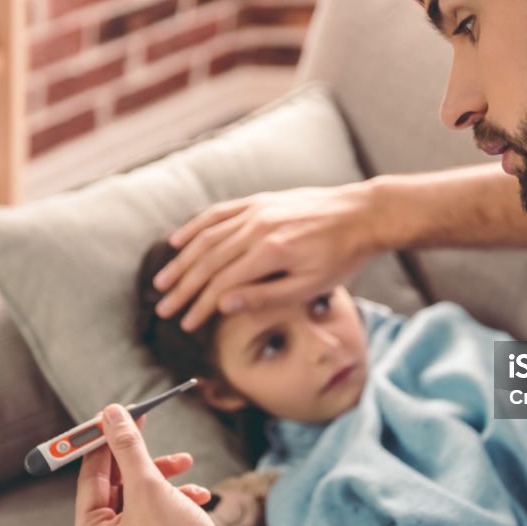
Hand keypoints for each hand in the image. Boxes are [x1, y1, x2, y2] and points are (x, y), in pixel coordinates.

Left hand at [72, 405, 248, 525]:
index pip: (90, 480)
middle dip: (141, 459)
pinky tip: (199, 494)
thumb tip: (112, 415)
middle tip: (146, 423)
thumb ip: (127, 448)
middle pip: (116, 486)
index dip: (102, 444)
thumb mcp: (149, 487)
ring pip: (141, 496)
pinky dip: (176, 497)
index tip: (115, 415)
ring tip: (187, 463)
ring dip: (164, 476)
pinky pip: (158, 512)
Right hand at [153, 183, 379, 330]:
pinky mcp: (259, 201)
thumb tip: (223, 305)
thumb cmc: (341, 256)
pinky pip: (219, 213)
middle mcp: (257, 227)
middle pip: (208, 261)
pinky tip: (179, 241)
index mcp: (271, 252)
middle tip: (164, 308)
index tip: (186, 324)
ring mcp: (257, 211)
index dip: (200, 306)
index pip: (222, 283)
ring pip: (207, 237)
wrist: (363, 214)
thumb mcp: (310, 287)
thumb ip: (265, 297)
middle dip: (183, 287)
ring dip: (182, 261)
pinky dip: (196, 227)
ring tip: (163, 282)